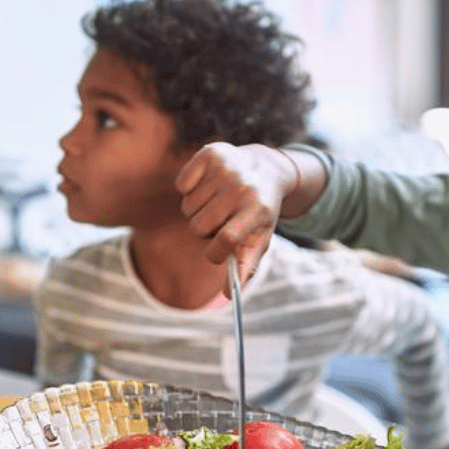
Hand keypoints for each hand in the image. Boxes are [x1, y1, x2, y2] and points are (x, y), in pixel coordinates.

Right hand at [175, 142, 289, 266]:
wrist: (266, 168)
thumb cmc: (259, 211)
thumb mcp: (259, 238)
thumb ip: (245, 266)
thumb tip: (229, 295)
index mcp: (257, 211)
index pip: (226, 240)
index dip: (215, 253)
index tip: (216, 253)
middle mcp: (241, 187)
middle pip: (199, 226)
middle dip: (205, 230)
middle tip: (221, 221)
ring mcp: (225, 169)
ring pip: (187, 208)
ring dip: (198, 210)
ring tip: (216, 202)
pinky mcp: (210, 153)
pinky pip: (181, 185)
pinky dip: (189, 189)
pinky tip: (208, 186)